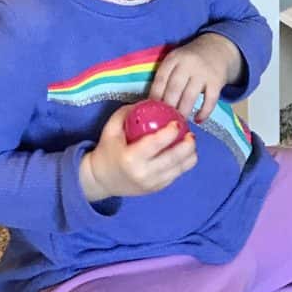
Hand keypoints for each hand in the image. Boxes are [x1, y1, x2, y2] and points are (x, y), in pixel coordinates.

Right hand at [80, 104, 196, 202]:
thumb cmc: (107, 151)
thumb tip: (148, 102)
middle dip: (188, 144)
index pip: (156, 144)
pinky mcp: (157, 189)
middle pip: (174, 158)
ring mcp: (152, 183)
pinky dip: (184, 163)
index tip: (177, 122)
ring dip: (190, 154)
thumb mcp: (111, 129)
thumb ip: (127, 113)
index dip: (170, 132)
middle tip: (190, 133)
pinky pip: (177, 175)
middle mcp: (144, 173)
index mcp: (131, 158)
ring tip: (190, 142)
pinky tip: (184, 153)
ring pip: (180, 168)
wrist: (101, 180)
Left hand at [150, 33, 243, 122]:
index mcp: (174, 59)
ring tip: (179, 122)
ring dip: (183, 112)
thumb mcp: (176, 61)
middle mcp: (188, 63)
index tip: (151, 111)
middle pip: (174, 88)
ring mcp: (203, 72)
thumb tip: (153, 104)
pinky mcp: (217, 80)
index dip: (154, 96)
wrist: (217, 48)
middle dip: (168, 107)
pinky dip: (204, 112)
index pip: (161, 79)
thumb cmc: (190, 61)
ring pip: (190, 96)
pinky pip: (210, 100)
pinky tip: (198, 119)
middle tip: (165, 121)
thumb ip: (166, 77)